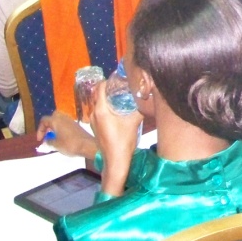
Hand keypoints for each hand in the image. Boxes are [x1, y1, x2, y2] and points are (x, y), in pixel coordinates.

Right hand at [37, 111, 96, 157]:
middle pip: (52, 117)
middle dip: (48, 125)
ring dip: (55, 126)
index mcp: (56, 120)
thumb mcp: (56, 145)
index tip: (40, 140)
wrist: (88, 145)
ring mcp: (71, 120)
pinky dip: (61, 128)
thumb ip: (49, 141)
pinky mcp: (76, 125)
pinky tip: (62, 137)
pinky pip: (65, 123)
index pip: (44, 120)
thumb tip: (46, 140)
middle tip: (47, 134)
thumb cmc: (70, 144)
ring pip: (60, 119)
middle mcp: (63, 117)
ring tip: (54, 136)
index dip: (40, 130)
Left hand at [90, 80, 141, 195]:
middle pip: (98, 93)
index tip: (120, 79)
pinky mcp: (95, 127)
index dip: (110, 80)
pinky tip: (117, 109)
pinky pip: (98, 111)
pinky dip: (105, 106)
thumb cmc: (123, 141)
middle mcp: (94, 113)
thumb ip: (141, 108)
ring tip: (120, 96)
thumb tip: (149, 97)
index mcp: (101, 110)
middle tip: (122, 86)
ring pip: (98, 103)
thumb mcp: (134, 122)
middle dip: (109, 88)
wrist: (115, 161)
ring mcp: (93, 121)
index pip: (101, 87)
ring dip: (107, 97)